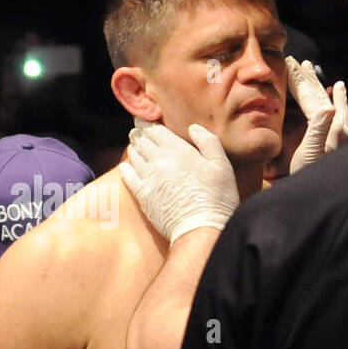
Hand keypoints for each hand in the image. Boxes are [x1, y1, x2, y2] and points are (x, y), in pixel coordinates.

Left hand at [120, 121, 238, 242]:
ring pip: (135, 156)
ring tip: (134, 144)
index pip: (156, 130)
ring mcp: (148, 178)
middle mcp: (159, 160)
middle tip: (136, 129)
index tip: (145, 121)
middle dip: (139, 133)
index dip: (149, 124)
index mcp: (177, 149)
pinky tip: (126, 165)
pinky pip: (128, 177)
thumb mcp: (221, 164)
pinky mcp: (142, 195)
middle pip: (143, 141)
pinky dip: (126, 168)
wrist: (201, 228)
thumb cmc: (216, 197)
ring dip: (134, 148)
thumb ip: (208, 142)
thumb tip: (193, 128)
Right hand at [285, 56, 347, 173]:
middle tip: (302, 63)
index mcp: (332, 128)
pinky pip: (337, 117)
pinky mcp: (338, 145)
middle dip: (311, 80)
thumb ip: (319, 129)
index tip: (292, 63)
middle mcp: (339, 129)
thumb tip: (328, 104)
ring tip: (321, 76)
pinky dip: (335, 106)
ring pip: (330, 104)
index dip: (301, 79)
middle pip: (323, 97)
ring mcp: (340, 137)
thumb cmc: (312, 180)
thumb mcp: (312, 155)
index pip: (314, 96)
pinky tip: (333, 105)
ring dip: (323, 89)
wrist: (321, 201)